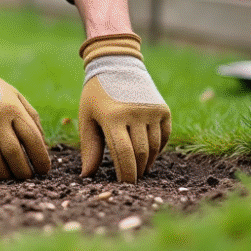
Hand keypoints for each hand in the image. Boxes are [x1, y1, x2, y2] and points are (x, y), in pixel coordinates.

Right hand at [0, 39, 50, 180]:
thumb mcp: (15, 96)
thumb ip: (31, 117)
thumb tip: (43, 145)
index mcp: (13, 109)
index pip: (32, 139)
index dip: (41, 159)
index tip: (44, 171)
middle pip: (13, 154)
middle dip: (23, 171)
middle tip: (26, 177)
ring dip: (3, 175)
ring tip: (8, 177)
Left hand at [78, 33, 169, 182]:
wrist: (117, 64)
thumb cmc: (97, 94)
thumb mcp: (88, 117)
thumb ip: (89, 147)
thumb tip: (87, 176)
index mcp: (113, 116)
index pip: (123, 154)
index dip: (125, 174)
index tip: (123, 186)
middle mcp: (135, 113)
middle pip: (140, 154)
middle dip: (136, 171)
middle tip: (131, 180)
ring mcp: (151, 111)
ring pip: (153, 148)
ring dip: (147, 162)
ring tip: (138, 169)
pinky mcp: (163, 109)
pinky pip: (163, 137)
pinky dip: (157, 149)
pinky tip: (148, 154)